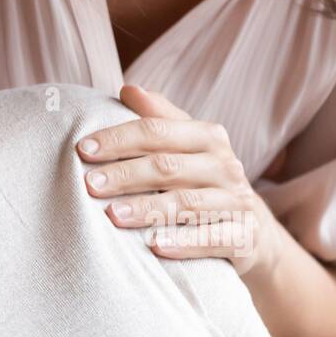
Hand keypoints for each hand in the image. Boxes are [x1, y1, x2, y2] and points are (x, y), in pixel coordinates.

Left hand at [76, 84, 282, 277]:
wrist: (252, 229)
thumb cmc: (202, 178)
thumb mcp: (186, 144)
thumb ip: (158, 117)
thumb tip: (128, 89)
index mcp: (208, 136)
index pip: (157, 131)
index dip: (119, 139)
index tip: (83, 149)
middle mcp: (226, 166)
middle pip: (168, 166)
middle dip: (125, 175)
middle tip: (90, 184)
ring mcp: (237, 202)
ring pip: (187, 204)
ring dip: (147, 209)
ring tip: (112, 216)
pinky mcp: (245, 238)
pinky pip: (213, 239)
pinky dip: (184, 243)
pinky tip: (153, 247)